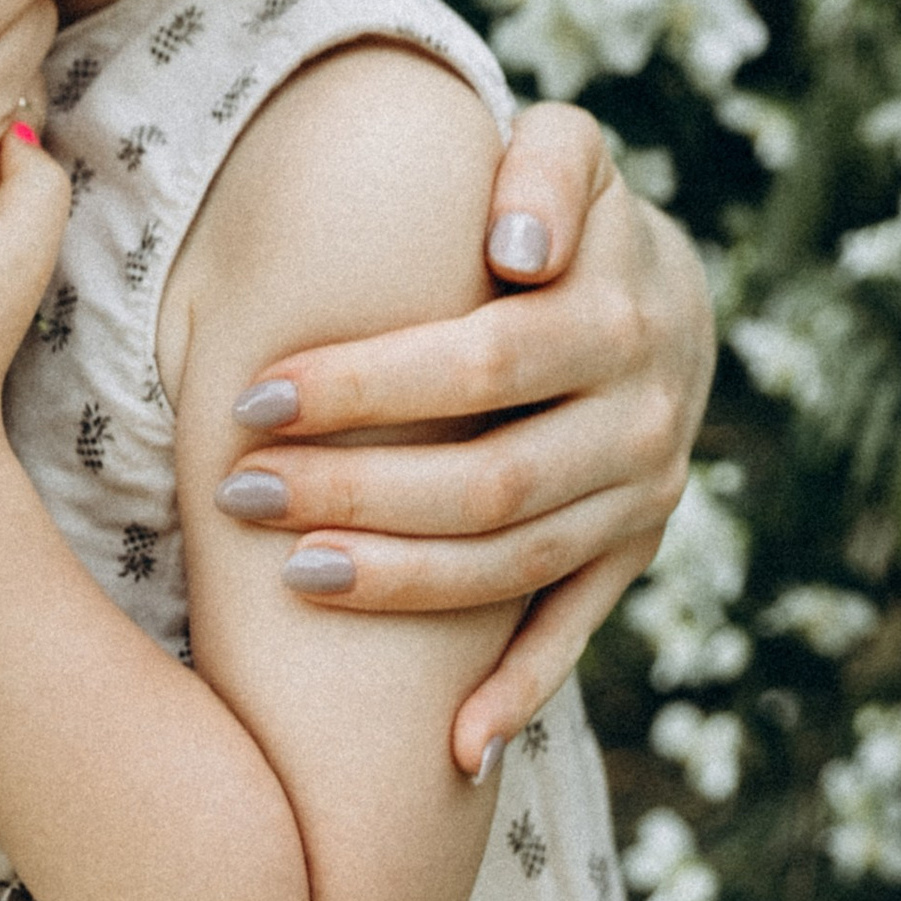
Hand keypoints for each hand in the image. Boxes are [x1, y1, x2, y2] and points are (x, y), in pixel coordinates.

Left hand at [212, 105, 712, 781]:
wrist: (662, 285)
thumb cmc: (567, 209)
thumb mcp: (569, 152)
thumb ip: (546, 169)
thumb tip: (515, 247)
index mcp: (622, 317)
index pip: (481, 363)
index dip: (366, 386)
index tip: (255, 397)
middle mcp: (645, 419)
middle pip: (491, 478)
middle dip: (356, 489)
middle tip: (238, 490)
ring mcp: (642, 498)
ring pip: (516, 562)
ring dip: (403, 582)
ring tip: (289, 576)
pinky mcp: (633, 553)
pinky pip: (574, 632)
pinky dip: (518, 693)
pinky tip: (451, 748)